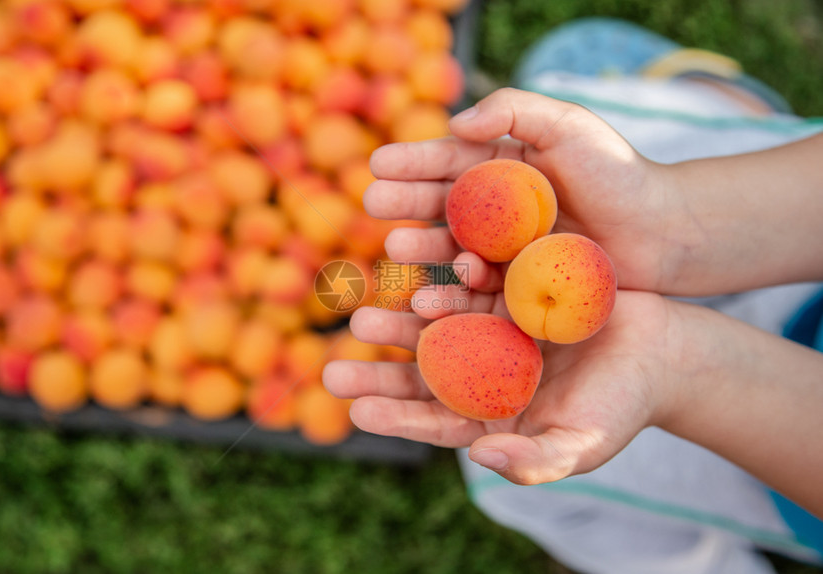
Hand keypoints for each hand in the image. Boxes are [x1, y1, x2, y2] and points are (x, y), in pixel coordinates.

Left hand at [323, 290, 677, 483]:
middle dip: (380, 371)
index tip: (355, 411)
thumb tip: (480, 461)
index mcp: (495, 415)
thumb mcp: (582, 443)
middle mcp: (487, 372)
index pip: (435, 421)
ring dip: (402, 322)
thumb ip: (534, 461)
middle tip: (332, 367)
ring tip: (364, 315)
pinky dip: (448, 281)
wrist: (666, 351)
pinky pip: (472, 286)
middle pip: (423, 374)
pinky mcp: (512, 293)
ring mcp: (497, 330)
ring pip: (438, 326)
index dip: (396, 417)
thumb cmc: (624, 406)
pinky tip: (423, 275)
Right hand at [366, 87, 686, 293]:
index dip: (412, 163)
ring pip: (453, 249)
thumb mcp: (569, 125)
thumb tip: (456, 122)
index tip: (377, 166)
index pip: (449, 161)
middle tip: (371, 206)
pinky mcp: (518, 289)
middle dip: (404, 204)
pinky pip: (479, 290)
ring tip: (397, 247)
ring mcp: (507, 252)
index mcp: (504, 168)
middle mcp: (498, 212)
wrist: (663, 233)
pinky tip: (429, 291)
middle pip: (441, 206)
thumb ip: (514, 111)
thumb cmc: (618, 173)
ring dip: (422, 248)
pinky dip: (453, 291)